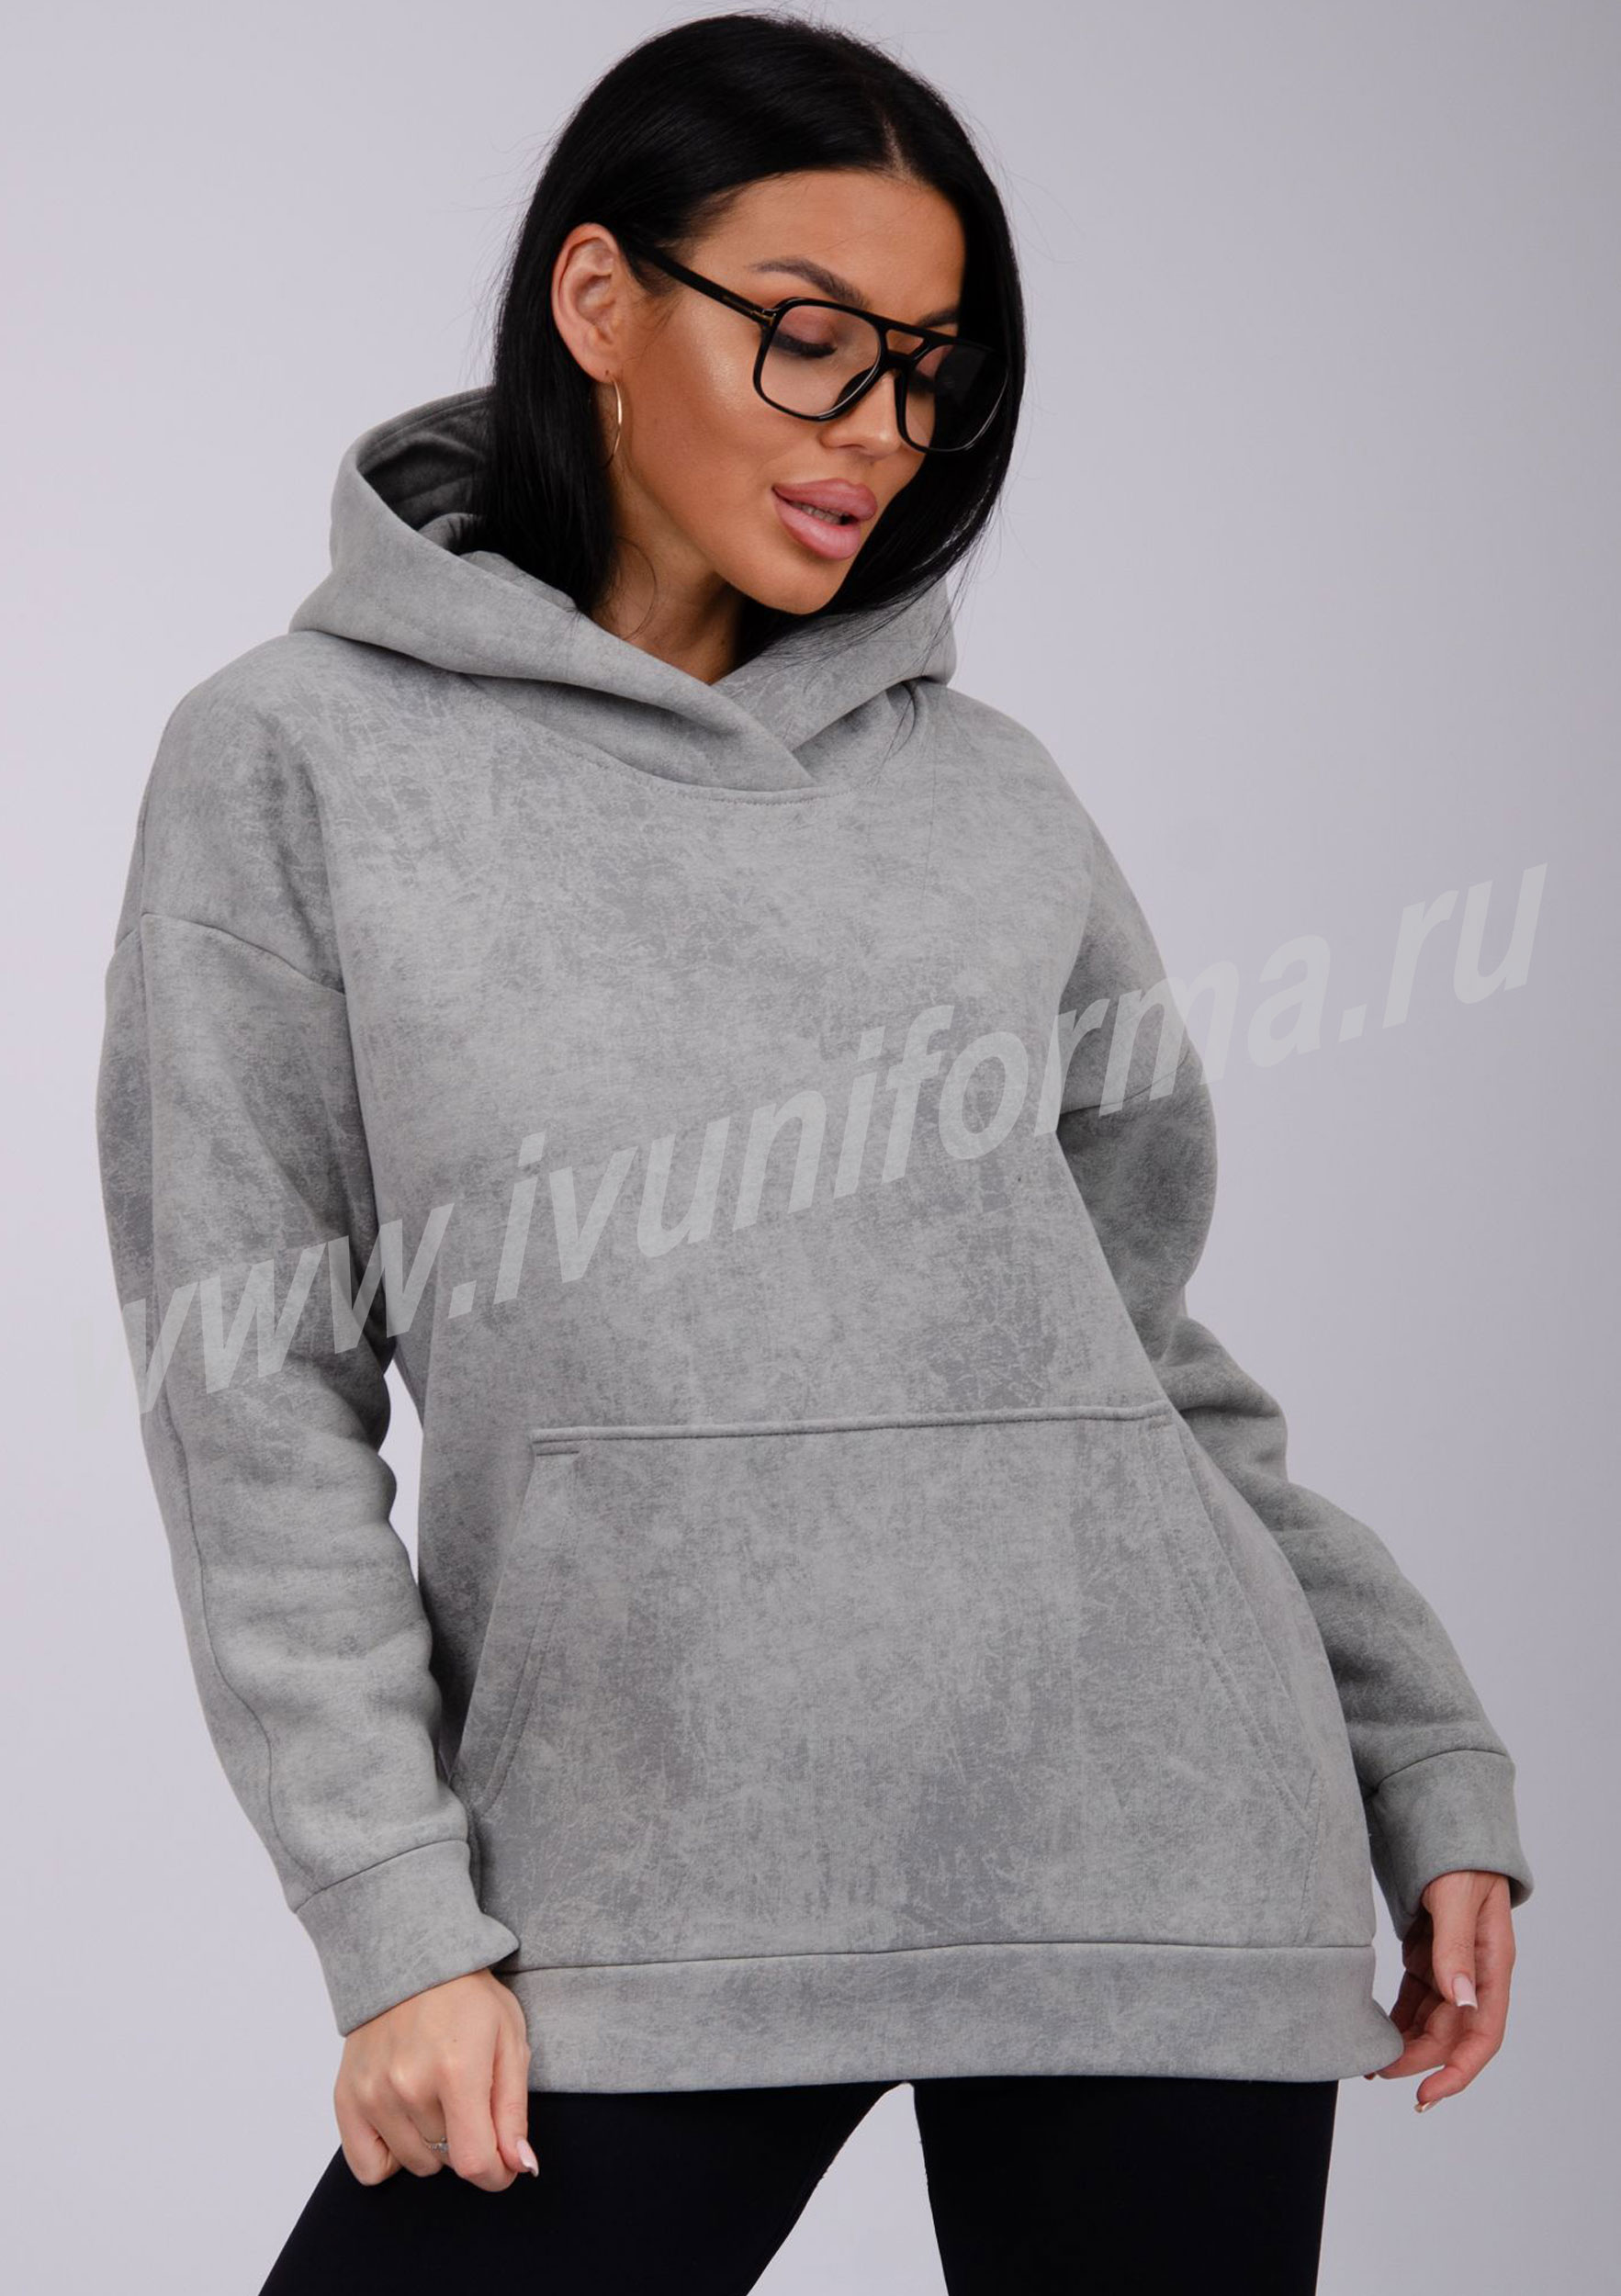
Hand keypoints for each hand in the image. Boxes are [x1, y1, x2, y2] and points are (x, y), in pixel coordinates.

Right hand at [334, 1966, 540, 2186]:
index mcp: (457, 2070)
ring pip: (414, 2163)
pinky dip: (391, 2156)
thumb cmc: (468, 1997)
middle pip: (447, 2161)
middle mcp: (409, 2085)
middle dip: (467, 2142)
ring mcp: (372, 2093)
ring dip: (432, 2145)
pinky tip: (405, 2121)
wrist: (411, 1958)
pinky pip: (368, 2167)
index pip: (474, 2162)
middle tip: (469, 2099)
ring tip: (436, 2097)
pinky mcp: (345, 2097)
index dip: (496, 2174)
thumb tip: (519, 2167)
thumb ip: (513, 2110)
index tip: (503, 2164)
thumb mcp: (510, 2041)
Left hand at [1364, 1869, 1516, 2110]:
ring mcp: (1449, 1968)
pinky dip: (1397, 2020)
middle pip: (1450, 2033)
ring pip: (1430, 2022)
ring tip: (1370, 2061)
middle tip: (1377, 2071)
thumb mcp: (1456, 1897)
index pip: (1483, 2033)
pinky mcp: (1426, 1958)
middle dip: (1418, 2059)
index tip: (1427, 2092)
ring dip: (1406, 2044)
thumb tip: (1460, 1999)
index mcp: (1492, 1965)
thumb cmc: (1459, 1859)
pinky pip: (1415, 2001)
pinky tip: (1376, 2033)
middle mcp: (1473, 1973)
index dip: (1459, 2070)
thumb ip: (1455, 1946)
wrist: (1443, 1827)